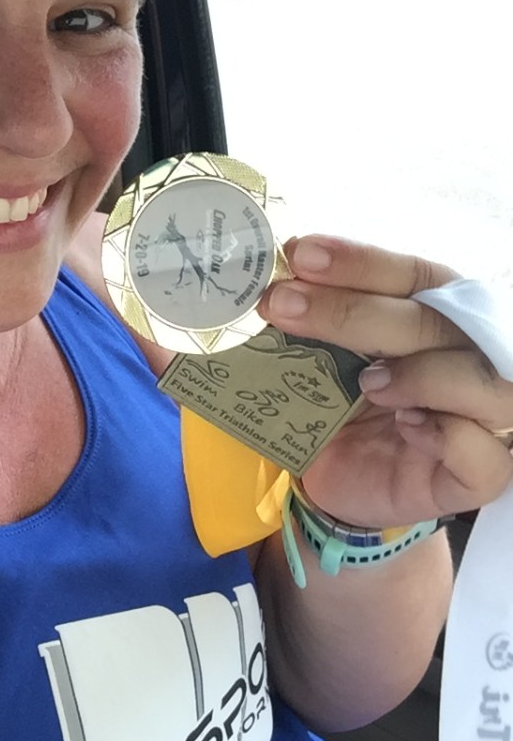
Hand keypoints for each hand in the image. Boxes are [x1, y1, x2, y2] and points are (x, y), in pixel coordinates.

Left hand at [258, 235, 512, 526]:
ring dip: (419, 373)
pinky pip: (483, 452)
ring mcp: (482, 415)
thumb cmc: (343, 413)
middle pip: (430, 321)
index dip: (358, 263)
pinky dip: (448, 434)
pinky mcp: (481, 474)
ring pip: (475, 377)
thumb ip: (309, 329)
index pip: (410, 276)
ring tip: (366, 382)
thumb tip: (258, 293)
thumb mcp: (322, 365)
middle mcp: (469, 354)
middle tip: (283, 305)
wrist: (344, 485)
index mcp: (434, 314)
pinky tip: (409, 426)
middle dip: (353, 311)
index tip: (299, 255)